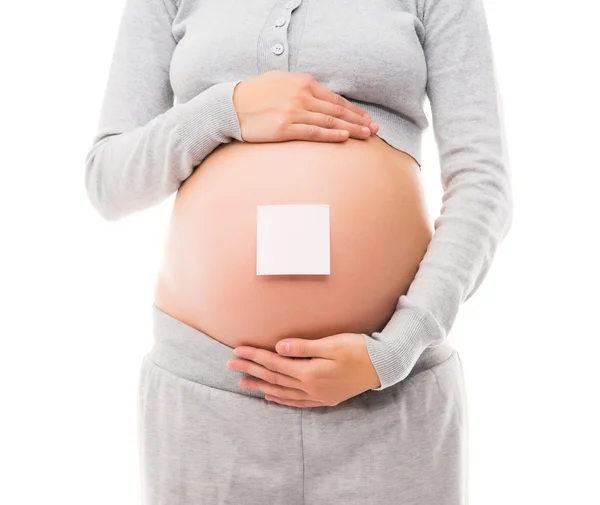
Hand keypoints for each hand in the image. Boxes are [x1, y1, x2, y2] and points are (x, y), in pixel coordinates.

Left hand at [226, 332, 381, 407]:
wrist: (383, 366)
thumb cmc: (358, 349)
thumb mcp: (331, 344)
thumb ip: (303, 347)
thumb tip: (278, 348)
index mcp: (309, 372)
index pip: (274, 364)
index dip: (254, 356)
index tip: (237, 350)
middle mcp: (310, 387)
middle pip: (273, 378)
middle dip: (251, 370)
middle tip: (230, 365)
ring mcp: (317, 395)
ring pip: (281, 392)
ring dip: (261, 386)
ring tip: (243, 382)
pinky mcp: (325, 398)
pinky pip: (296, 402)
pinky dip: (281, 399)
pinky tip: (271, 397)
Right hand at [232, 70, 378, 143]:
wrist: (230, 107)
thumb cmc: (255, 95)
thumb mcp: (280, 81)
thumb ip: (300, 86)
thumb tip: (316, 92)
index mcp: (303, 83)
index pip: (335, 98)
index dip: (354, 109)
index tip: (366, 118)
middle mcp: (302, 96)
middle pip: (337, 110)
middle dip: (359, 120)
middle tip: (375, 129)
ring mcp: (294, 112)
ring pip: (330, 121)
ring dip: (352, 128)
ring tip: (367, 136)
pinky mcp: (285, 128)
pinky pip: (314, 132)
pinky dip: (332, 134)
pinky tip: (345, 138)